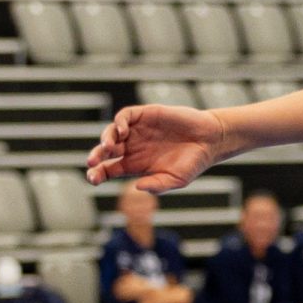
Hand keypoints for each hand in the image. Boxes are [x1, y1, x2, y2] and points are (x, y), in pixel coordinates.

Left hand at [85, 104, 229, 192]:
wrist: (210, 140)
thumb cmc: (193, 163)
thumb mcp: (175, 180)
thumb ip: (157, 185)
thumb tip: (137, 187)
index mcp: (135, 165)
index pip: (109, 169)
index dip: (99, 173)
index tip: (93, 179)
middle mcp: (133, 147)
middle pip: (106, 151)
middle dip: (96, 157)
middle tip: (92, 163)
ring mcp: (138, 130)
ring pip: (112, 132)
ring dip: (106, 139)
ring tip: (108, 147)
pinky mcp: (146, 115)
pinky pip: (126, 116)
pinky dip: (120, 122)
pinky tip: (122, 131)